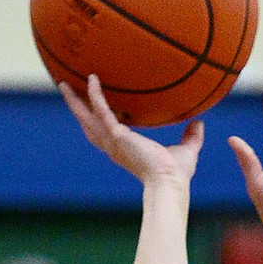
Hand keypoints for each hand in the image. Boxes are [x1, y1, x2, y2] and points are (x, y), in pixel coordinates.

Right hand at [60, 75, 202, 187]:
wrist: (171, 183)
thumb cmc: (176, 175)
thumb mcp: (186, 150)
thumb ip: (191, 136)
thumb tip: (199, 123)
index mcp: (125, 151)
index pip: (106, 133)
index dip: (97, 120)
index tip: (91, 107)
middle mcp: (114, 147)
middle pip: (88, 125)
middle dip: (76, 108)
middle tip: (65, 90)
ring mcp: (113, 142)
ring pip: (87, 118)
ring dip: (75, 102)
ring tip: (63, 83)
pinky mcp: (117, 136)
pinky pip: (102, 111)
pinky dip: (96, 96)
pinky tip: (92, 80)